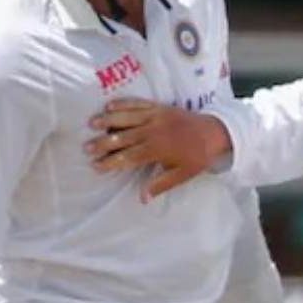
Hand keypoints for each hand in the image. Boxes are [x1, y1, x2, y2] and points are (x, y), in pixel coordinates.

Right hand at [86, 97, 229, 200]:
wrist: (216, 132)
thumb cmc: (198, 156)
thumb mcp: (182, 174)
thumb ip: (161, 185)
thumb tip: (141, 198)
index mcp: (158, 149)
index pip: (128, 157)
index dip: (111, 162)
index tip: (96, 165)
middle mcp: (154, 131)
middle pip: (123, 137)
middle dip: (103, 143)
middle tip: (86, 148)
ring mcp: (156, 117)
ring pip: (127, 118)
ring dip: (108, 120)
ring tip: (91, 123)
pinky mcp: (160, 107)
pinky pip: (139, 103)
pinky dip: (124, 103)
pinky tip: (110, 105)